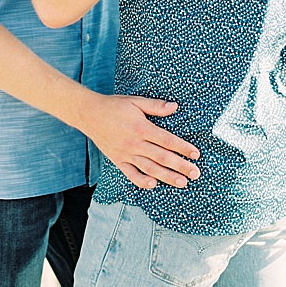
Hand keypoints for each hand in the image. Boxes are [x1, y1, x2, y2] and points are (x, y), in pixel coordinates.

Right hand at [81, 93, 200, 189]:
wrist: (89, 114)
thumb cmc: (114, 106)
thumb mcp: (135, 102)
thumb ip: (155, 106)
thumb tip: (175, 107)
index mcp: (141, 128)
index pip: (167, 140)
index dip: (182, 148)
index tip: (196, 154)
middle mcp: (134, 143)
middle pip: (161, 157)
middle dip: (180, 166)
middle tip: (195, 173)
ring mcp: (126, 154)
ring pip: (149, 168)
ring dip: (167, 177)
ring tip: (182, 183)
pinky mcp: (118, 160)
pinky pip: (131, 174)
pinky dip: (142, 181)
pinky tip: (154, 185)